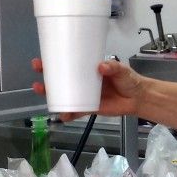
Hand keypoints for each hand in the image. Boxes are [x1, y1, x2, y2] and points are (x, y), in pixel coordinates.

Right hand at [31, 58, 145, 119]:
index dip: (53, 62)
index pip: (68, 63)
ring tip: (43, 94)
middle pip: (60, 79)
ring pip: (64, 96)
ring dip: (52, 96)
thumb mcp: (121, 70)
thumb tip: (101, 67)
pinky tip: (61, 115)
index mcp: (88, 69)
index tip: (41, 61)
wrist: (138, 98)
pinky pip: (76, 111)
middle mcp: (83, 81)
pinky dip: (68, 114)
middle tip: (37, 77)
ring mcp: (85, 95)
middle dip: (46, 78)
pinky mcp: (90, 108)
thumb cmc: (129, 80)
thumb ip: (113, 67)